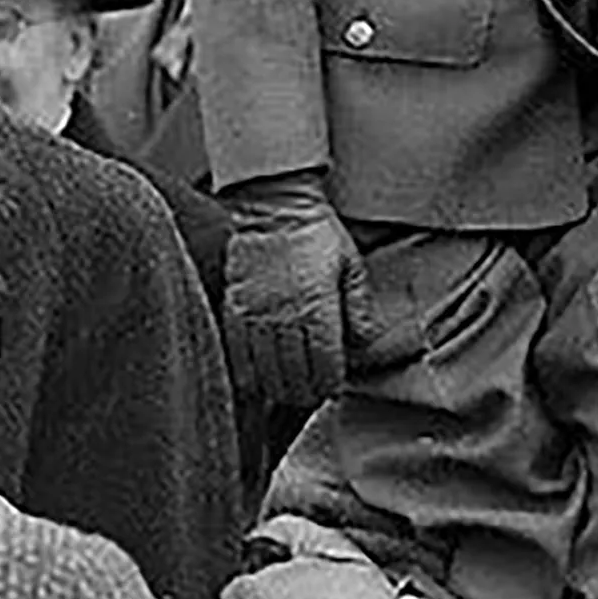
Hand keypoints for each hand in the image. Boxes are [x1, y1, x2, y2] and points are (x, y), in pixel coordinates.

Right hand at [223, 175, 375, 406]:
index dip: (330, 384)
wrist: (275, 204)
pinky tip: (260, 377)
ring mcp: (256, 315)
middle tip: (312, 394)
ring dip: (278, 387)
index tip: (333, 387)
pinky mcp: (235, 310)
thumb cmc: (318, 232)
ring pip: (265, 372)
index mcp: (318, 308)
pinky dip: (250, 373)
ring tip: (288, 390)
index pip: (325, 366)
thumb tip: (363, 345)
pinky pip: (239, 355)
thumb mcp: (351, 265)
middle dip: (305, 391)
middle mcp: (285, 317)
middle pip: (294, 376)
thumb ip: (358, 308)